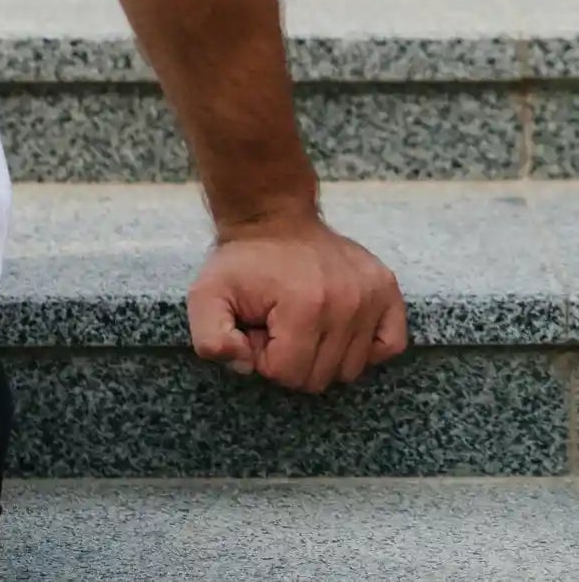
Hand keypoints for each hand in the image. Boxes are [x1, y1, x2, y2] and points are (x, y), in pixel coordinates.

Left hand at [186, 208, 407, 392]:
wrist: (270, 216)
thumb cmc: (241, 262)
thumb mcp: (206, 294)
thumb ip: (210, 338)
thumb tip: (245, 365)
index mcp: (304, 306)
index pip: (287, 374)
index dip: (263, 355)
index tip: (257, 326)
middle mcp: (347, 302)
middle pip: (320, 377)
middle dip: (291, 356)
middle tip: (277, 321)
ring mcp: (371, 295)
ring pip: (350, 369)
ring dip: (322, 352)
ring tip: (301, 318)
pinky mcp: (387, 289)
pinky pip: (389, 346)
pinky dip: (363, 347)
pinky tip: (336, 326)